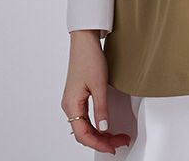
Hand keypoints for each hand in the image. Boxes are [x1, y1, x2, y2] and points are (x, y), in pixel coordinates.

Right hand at [61, 30, 131, 154]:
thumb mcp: (99, 85)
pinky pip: (86, 117)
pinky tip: (106, 125)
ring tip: (116, 136)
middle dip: (102, 140)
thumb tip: (103, 128)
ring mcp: (73, 100)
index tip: (112, 147)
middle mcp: (69, 105)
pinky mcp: (78, 96)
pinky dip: (97, 124)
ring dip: (100, 133)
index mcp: (71, 104)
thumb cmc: (89, 58)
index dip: (98, 143)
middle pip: (84, 132)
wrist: (85, 41)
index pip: (83, 134)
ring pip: (85, 125)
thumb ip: (101, 108)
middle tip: (119, 142)